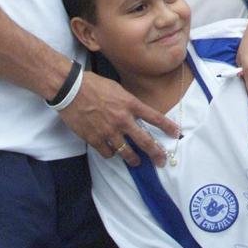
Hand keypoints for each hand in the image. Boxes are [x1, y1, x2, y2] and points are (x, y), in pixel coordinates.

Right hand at [58, 70, 180, 166]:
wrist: (71, 90)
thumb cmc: (94, 84)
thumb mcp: (117, 89)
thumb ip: (128, 102)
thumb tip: (135, 111)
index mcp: (130, 104)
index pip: (155, 117)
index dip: (168, 127)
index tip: (176, 134)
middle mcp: (123, 119)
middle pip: (145, 140)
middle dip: (156, 153)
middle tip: (161, 161)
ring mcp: (109, 131)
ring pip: (126, 152)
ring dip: (134, 159)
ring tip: (137, 162)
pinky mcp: (95, 139)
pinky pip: (108, 153)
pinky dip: (111, 154)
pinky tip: (112, 153)